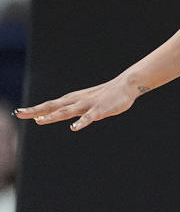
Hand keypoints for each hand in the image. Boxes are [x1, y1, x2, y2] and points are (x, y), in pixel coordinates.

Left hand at [13, 74, 142, 130]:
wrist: (127, 84)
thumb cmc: (106, 95)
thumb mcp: (86, 101)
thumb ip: (72, 110)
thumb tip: (58, 118)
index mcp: (73, 100)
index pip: (51, 105)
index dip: (36, 109)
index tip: (20, 113)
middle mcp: (77, 101)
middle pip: (53, 106)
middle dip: (36, 110)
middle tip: (19, 113)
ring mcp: (88, 105)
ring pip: (68, 111)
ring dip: (54, 116)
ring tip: (40, 120)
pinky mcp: (100, 109)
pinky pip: (89, 117)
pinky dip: (81, 122)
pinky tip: (74, 128)